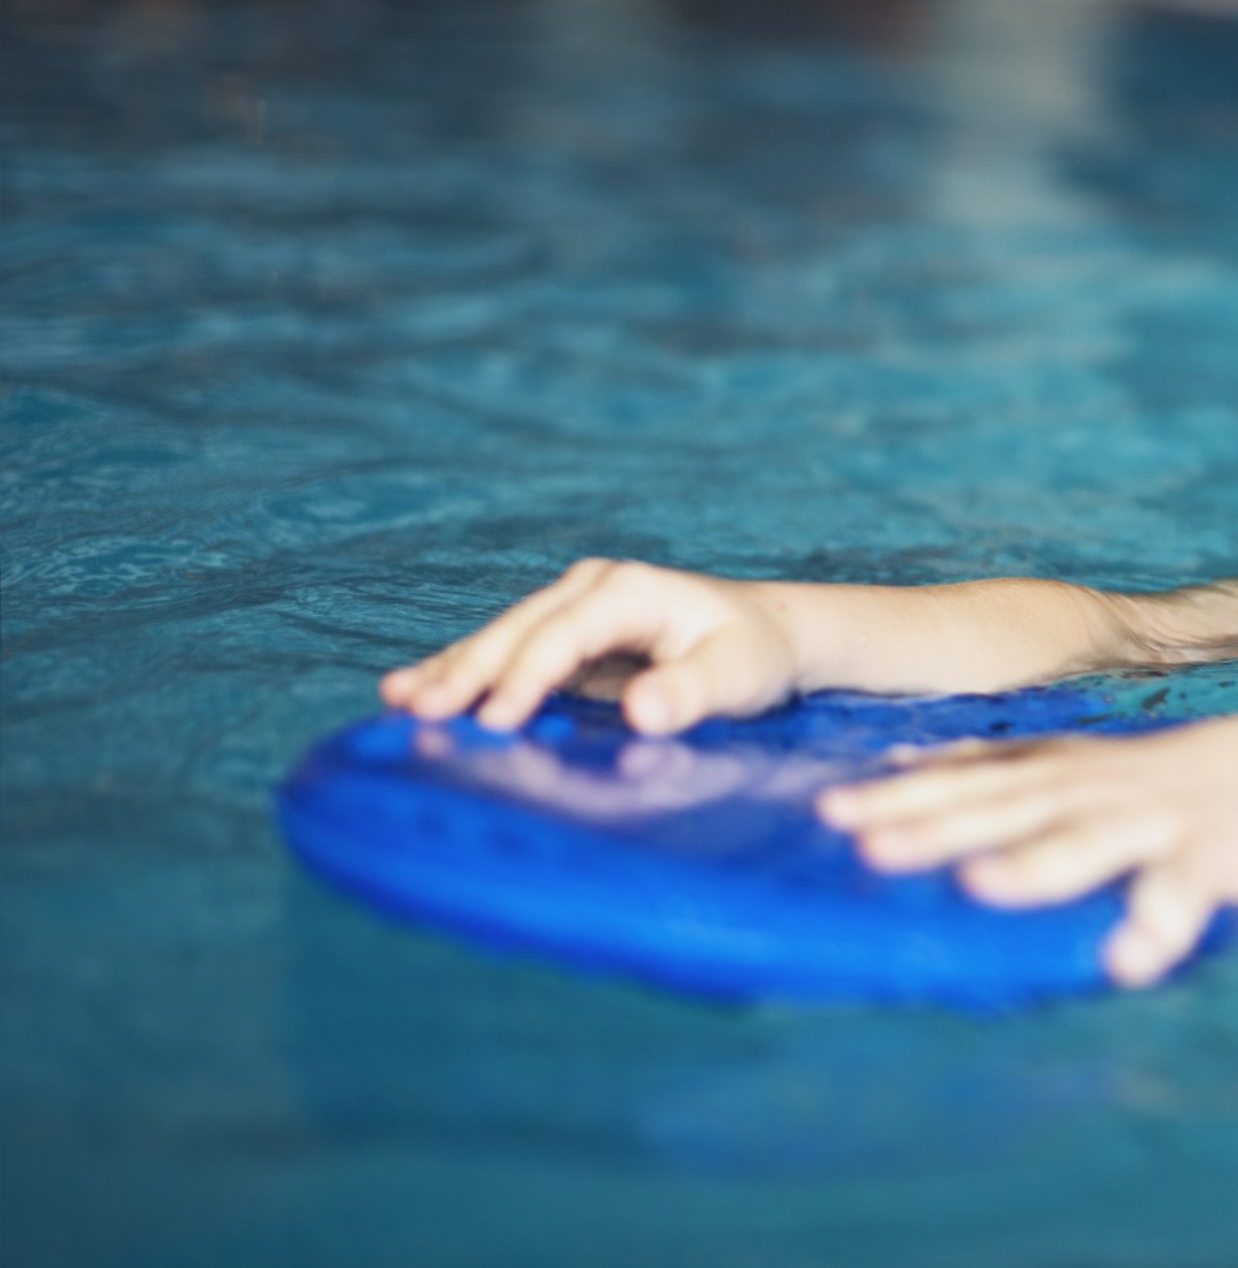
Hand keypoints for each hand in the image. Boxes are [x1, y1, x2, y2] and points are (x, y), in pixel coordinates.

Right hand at [380, 559, 801, 733]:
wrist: (768, 634)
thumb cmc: (755, 655)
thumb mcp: (738, 676)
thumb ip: (691, 693)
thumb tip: (641, 711)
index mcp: (630, 591)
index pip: (563, 637)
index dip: (526, 679)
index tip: (494, 721)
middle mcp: (594, 589)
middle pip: (519, 631)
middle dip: (467, 671)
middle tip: (417, 712)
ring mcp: (575, 606)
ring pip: (503, 638)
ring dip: (452, 670)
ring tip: (397, 701)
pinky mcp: (567, 633)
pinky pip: (509, 652)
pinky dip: (465, 672)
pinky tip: (415, 690)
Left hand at [817, 715, 1237, 986]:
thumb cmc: (1148, 778)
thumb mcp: (1065, 763)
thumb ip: (988, 768)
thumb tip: (899, 763)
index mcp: (1052, 774)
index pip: (964, 782)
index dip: (899, 796)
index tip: (829, 810)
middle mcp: (1089, 793)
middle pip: (1005, 811)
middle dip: (939, 829)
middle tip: (872, 848)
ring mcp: (1148, 824)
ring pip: (1085, 845)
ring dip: (1035, 866)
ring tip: (983, 888)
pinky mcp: (1208, 859)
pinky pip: (1181, 894)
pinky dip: (1157, 926)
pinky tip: (1128, 963)